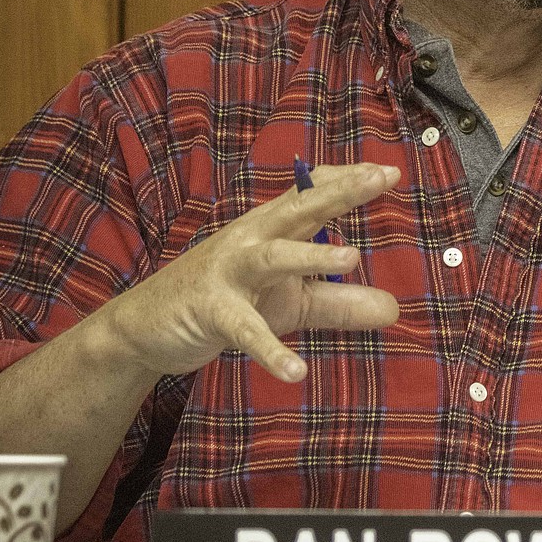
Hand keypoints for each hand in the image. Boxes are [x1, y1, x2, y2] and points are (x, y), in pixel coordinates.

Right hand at [99, 162, 400, 385]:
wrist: (146, 326)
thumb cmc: (227, 301)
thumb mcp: (290, 303)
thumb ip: (339, 303)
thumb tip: (395, 309)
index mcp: (272, 230)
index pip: (311, 194)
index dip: (348, 181)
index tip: (389, 170)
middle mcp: (252, 240)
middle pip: (299, 209)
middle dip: (339, 192)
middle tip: (380, 178)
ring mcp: (229, 273)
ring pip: (273, 257)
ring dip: (310, 256)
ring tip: (352, 256)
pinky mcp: (211, 311)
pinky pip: (244, 329)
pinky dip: (270, 350)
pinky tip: (296, 371)